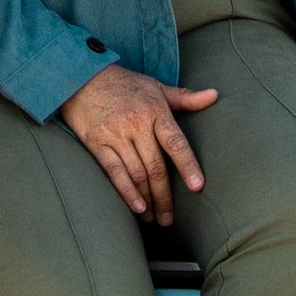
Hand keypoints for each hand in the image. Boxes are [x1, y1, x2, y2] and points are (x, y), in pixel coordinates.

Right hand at [60, 66, 217, 220]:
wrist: (82, 76)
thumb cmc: (124, 84)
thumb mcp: (155, 87)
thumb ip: (185, 97)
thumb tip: (214, 95)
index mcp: (155, 111)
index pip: (176, 143)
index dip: (188, 165)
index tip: (197, 187)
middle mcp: (136, 124)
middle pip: (155, 167)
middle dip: (164, 196)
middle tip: (170, 218)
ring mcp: (115, 134)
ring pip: (136, 174)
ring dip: (147, 199)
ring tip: (154, 218)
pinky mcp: (96, 143)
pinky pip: (114, 172)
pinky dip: (126, 192)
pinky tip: (137, 208)